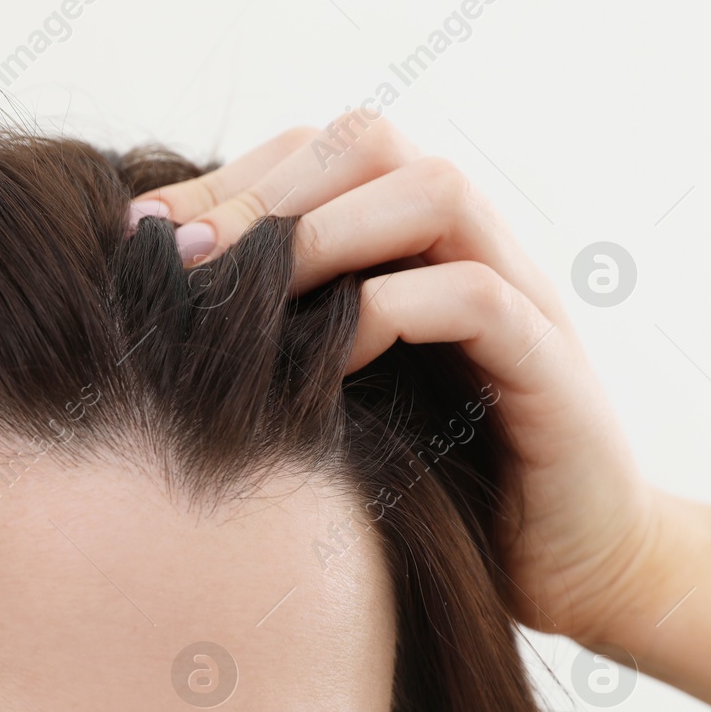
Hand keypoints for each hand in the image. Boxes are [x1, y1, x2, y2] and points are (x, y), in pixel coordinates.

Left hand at [131, 114, 665, 649]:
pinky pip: (475, 297)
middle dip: (265, 189)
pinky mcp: (549, 368)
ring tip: (246, 297)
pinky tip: (327, 363)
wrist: (571, 569)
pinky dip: (391, 312)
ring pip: (433, 192)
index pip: (319, 152)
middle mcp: (470, 250)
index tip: (138, 235)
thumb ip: (279, 344)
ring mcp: (519, 298)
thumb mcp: (338, 402)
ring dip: (325, 233)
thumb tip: (151, 317)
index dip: (227, 178)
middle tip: (182, 261)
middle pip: (374, 142)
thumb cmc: (435, 486)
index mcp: (413, 247)